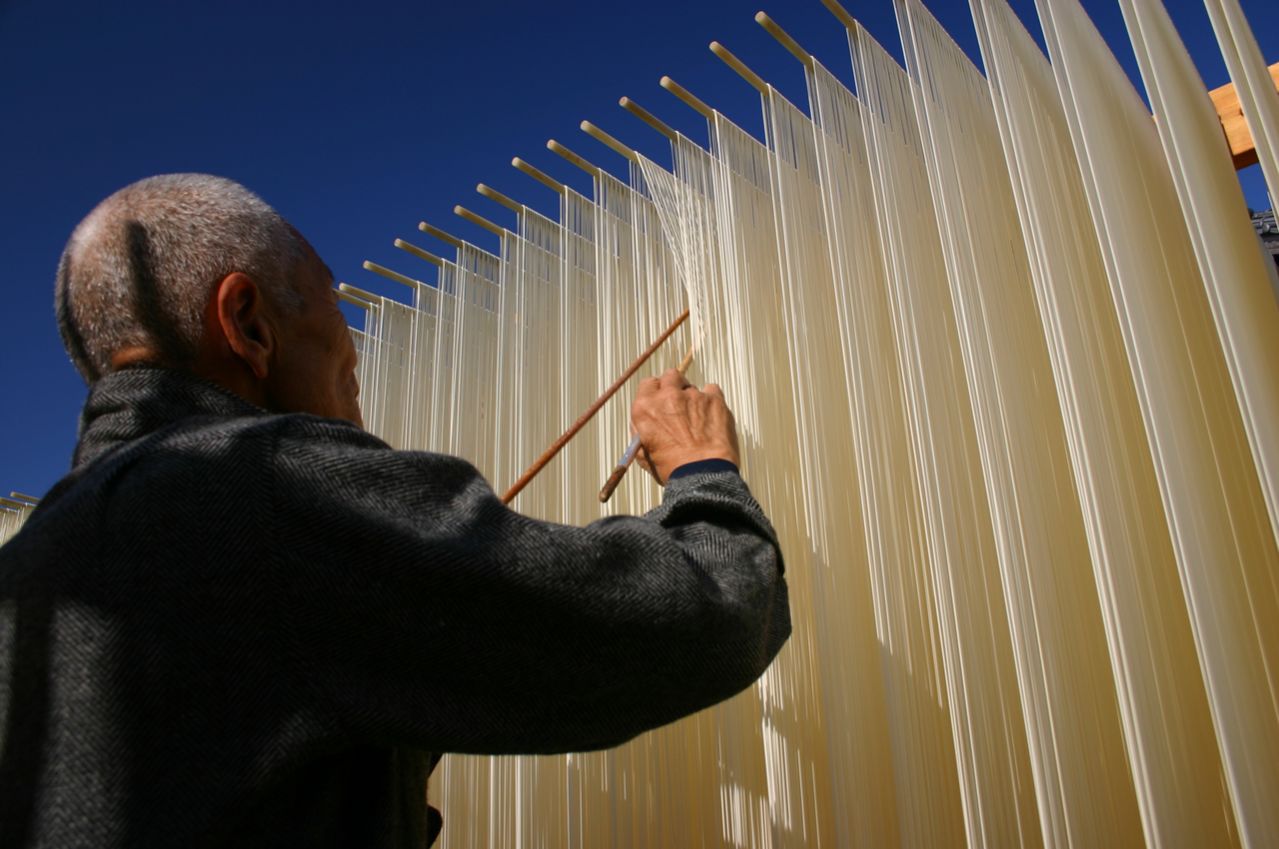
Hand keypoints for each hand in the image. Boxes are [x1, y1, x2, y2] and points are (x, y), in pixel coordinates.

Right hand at [630, 369, 739, 483]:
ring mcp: (692, 395)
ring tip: (699, 421)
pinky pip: (712, 390)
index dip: (656, 392)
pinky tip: (712, 418)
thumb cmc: (672, 469)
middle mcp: (667, 396)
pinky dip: (711, 400)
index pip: (648, 384)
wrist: (701, 474)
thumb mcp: (643, 454)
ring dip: (694, 399)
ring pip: (692, 387)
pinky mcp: (714, 399)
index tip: (661, 399)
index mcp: (645, 408)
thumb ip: (641, 431)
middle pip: (670, 376)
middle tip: (679, 403)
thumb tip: (644, 424)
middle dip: (675, 386)